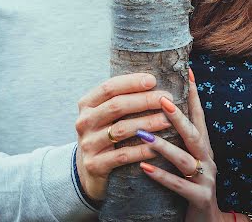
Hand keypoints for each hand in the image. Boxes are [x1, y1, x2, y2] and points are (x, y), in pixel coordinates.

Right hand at [75, 73, 172, 200]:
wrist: (87, 171)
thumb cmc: (105, 134)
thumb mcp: (106, 114)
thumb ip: (123, 98)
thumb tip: (154, 82)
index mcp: (87, 104)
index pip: (109, 87)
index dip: (131, 82)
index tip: (153, 80)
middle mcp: (84, 121)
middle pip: (117, 106)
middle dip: (144, 100)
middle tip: (166, 99)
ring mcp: (88, 144)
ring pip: (121, 130)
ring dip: (147, 123)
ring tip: (167, 121)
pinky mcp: (95, 164)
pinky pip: (122, 155)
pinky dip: (141, 150)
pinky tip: (157, 147)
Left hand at [137, 68, 222, 221]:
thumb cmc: (192, 185)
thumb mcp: (188, 158)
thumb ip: (179, 139)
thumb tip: (159, 111)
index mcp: (204, 146)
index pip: (199, 115)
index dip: (194, 93)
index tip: (187, 71)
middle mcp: (207, 159)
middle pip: (194, 133)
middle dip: (179, 116)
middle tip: (162, 100)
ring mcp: (205, 179)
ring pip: (185, 159)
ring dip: (165, 146)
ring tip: (145, 134)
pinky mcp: (199, 199)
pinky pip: (178, 186)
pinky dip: (161, 176)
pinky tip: (143, 166)